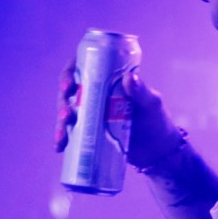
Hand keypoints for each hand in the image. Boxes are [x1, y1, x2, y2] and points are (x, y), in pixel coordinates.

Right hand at [58, 63, 184, 168]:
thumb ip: (140, 91)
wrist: (158, 151)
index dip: (69, 73)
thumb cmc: (156, 120)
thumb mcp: (150, 104)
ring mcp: (91, 114)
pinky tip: (59, 147)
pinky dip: (62, 139)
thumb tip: (129, 76)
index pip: (83, 68)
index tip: (68, 85)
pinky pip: (71, 133)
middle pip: (69, 92)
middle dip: (62, 102)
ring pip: (67, 113)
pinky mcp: (90, 133)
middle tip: (66, 114)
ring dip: (60, 123)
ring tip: (63, 137)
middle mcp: (96, 94)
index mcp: (108, 80)